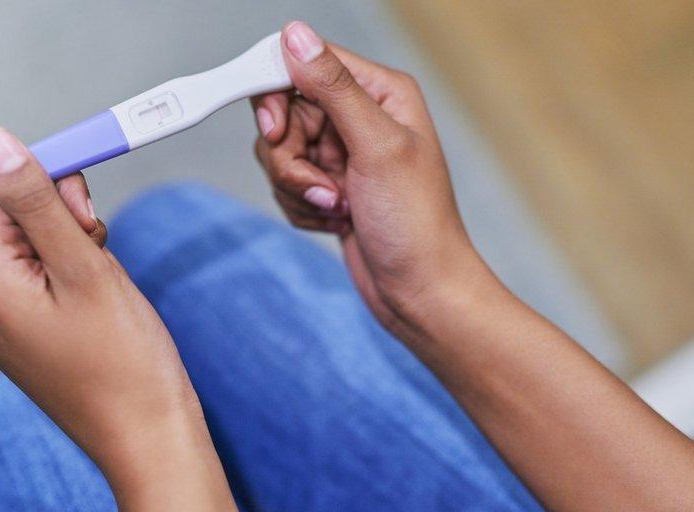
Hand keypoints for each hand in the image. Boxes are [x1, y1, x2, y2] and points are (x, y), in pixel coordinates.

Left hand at [0, 127, 196, 462]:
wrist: (145, 436)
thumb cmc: (123, 360)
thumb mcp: (84, 267)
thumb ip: (38, 202)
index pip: (3, 196)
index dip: (51, 189)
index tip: (91, 209)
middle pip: (16, 220)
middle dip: (65, 224)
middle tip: (101, 256)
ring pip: (34, 249)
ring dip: (75, 250)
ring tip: (103, 291)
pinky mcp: (22, 336)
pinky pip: (41, 281)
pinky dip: (73, 277)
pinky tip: (98, 306)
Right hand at [253, 21, 486, 334]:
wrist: (418, 292)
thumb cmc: (416, 225)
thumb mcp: (376, 147)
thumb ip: (333, 88)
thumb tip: (296, 35)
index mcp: (379, 92)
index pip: (306, 63)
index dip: (277, 94)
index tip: (274, 130)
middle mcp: (359, 116)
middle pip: (284, 112)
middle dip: (291, 158)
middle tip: (324, 185)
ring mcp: (342, 153)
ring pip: (279, 152)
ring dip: (299, 188)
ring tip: (338, 207)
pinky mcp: (328, 185)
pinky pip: (286, 183)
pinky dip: (302, 207)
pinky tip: (337, 220)